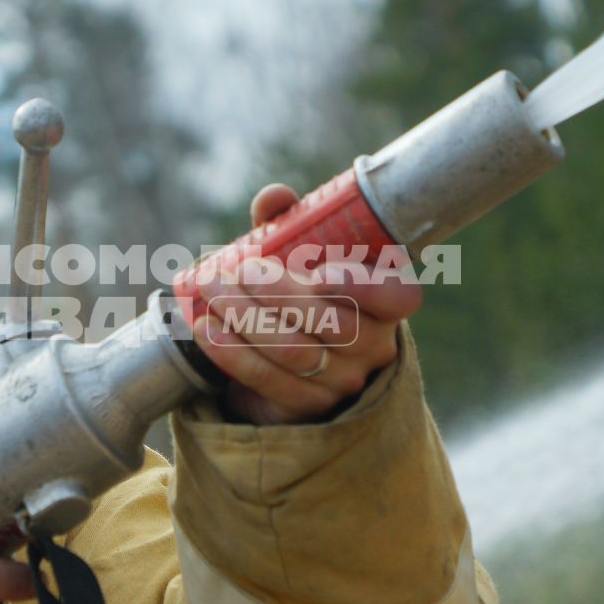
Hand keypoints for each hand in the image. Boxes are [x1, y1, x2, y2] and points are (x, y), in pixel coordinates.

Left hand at [189, 183, 422, 425]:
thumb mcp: (300, 255)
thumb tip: (275, 197)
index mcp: (386, 302)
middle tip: (240, 270)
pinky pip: (268, 379)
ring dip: (245, 317)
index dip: (362, 285)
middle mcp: (374, 345)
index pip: (398, 297)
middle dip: (280, 294)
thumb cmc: (301, 291)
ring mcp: (343, 380)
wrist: (285, 357)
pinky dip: (231, 352)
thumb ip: (291, 224)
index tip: (318, 270)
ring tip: (213, 289)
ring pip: (295, 351)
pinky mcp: (306, 405)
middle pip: (334, 325)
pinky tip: (205, 327)